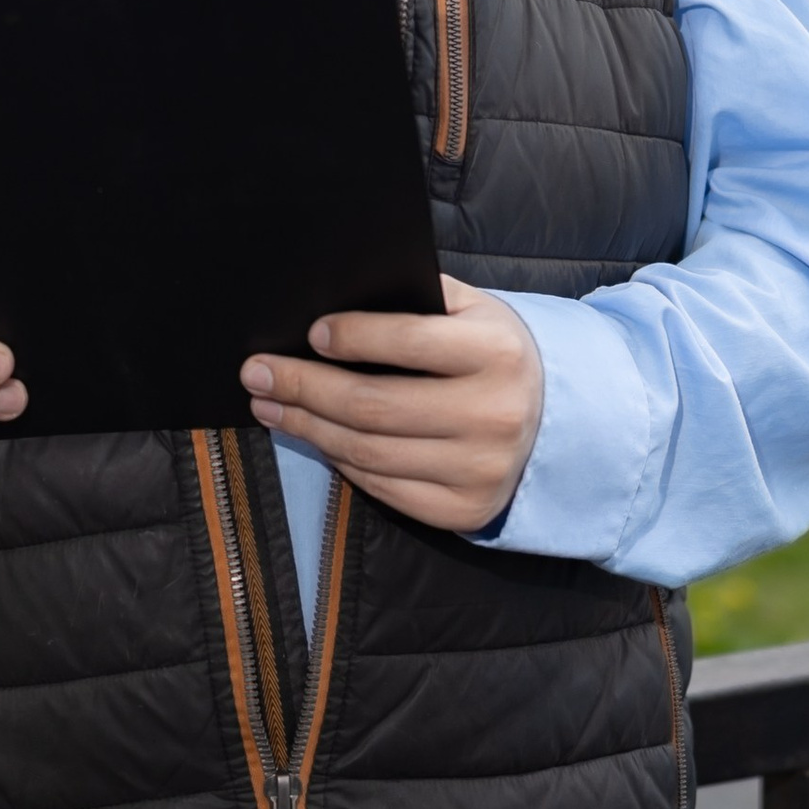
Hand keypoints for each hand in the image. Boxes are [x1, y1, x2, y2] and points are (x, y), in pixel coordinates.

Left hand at [242, 277, 543, 534]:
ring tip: (271, 405)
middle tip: (256, 373)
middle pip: (373, 405)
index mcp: (496, 352)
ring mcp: (479, 469)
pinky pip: (383, 487)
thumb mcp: (472, 311)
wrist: (552, 421)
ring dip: (308, 427)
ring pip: (368, 452)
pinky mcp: (464, 509)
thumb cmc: (490, 354)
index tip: (309, 334)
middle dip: (304, 387)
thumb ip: (417, 299)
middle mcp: (493, 414)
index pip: (409, 341)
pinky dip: (340, 461)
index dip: (352, 336)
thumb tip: (333, 303)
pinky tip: (316, 437)